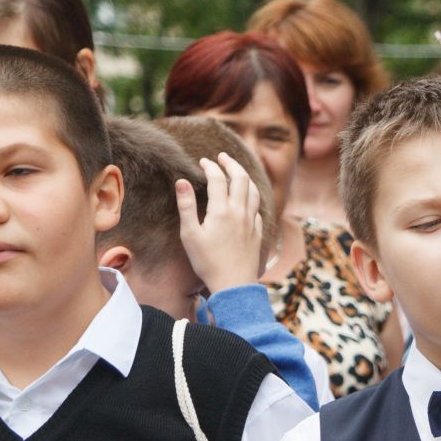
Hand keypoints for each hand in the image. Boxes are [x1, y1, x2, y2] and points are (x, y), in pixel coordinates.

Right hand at [176, 153, 265, 293]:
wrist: (234, 284)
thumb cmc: (207, 262)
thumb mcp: (190, 234)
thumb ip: (186, 206)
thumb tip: (182, 181)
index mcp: (221, 210)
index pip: (218, 178)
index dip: (210, 166)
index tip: (203, 161)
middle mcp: (240, 212)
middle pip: (241, 178)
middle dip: (231, 164)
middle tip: (223, 157)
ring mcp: (251, 222)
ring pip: (253, 191)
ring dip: (245, 177)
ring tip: (236, 171)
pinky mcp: (257, 232)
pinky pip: (258, 207)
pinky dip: (252, 196)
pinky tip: (247, 198)